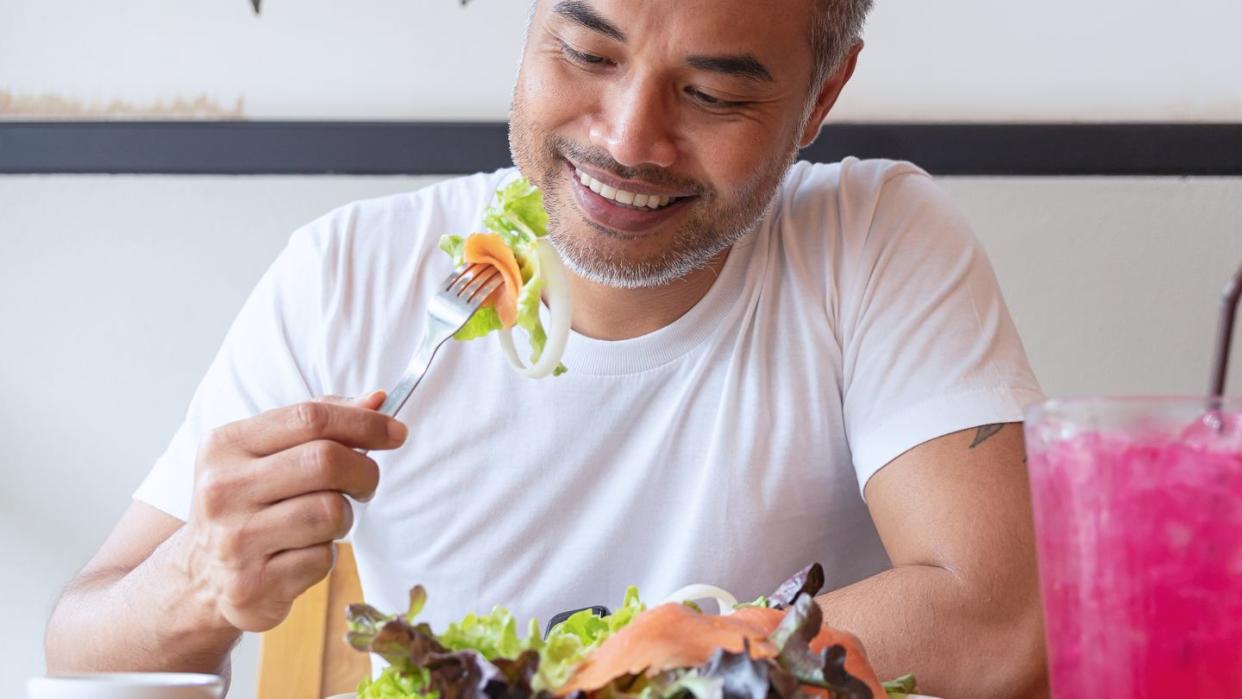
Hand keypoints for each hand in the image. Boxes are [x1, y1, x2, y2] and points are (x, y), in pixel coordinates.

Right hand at [173, 391, 406, 631]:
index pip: (310, 417)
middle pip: (326, 461)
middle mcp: (223, 490)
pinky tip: (300, 553)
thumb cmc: (248, 503)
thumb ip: (319, 421)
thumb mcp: (266, 453)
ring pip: (331, 512)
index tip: (395, 433)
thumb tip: (377, 401)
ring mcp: (235, 540)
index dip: (364, 422)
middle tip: (365, 483)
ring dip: (343, 517)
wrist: (200, 577)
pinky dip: (325, 554)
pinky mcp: (253, 585)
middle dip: (363, 471)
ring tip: (323, 521)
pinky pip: (322, 558)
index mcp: (225, 445)